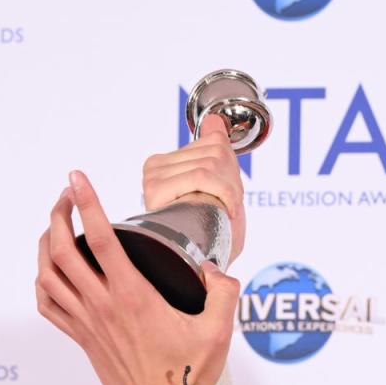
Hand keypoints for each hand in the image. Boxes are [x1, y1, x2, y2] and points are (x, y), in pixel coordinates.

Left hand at [34, 171, 240, 384]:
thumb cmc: (189, 375)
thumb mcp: (220, 330)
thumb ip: (224, 291)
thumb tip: (216, 269)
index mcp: (134, 296)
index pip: (100, 238)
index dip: (87, 202)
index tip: (77, 178)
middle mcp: (103, 306)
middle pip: (61, 249)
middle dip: (58, 214)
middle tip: (67, 196)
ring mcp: (88, 324)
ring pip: (47, 274)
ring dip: (44, 244)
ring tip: (55, 226)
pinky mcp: (83, 340)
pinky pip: (48, 305)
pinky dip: (42, 282)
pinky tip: (49, 273)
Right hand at [141, 114, 245, 265]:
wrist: (208, 265)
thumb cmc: (215, 230)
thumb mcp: (223, 184)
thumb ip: (217, 148)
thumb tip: (214, 119)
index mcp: (167, 163)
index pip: (213, 142)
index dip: (231, 169)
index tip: (227, 194)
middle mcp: (155, 167)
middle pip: (214, 153)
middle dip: (232, 181)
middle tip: (226, 206)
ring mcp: (153, 177)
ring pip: (210, 164)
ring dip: (229, 190)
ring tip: (222, 210)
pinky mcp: (156, 188)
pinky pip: (201, 175)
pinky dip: (223, 193)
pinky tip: (223, 210)